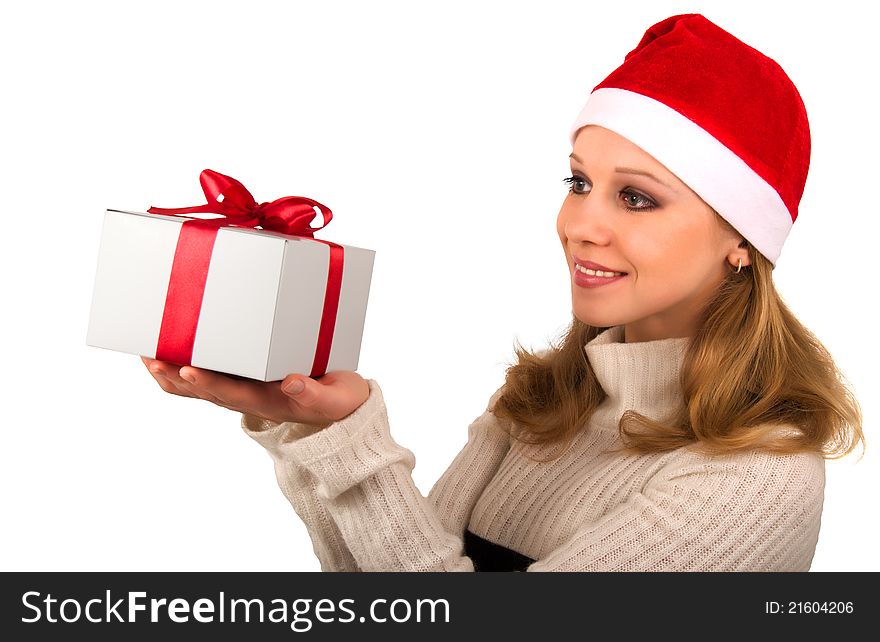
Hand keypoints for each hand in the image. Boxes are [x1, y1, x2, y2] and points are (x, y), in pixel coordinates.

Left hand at [140, 356, 370, 427]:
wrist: (342, 413)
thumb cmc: (340, 401)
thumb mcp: (336, 398)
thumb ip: (314, 393)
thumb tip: (292, 384)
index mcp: (271, 402)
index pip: (234, 393)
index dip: (209, 383)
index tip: (187, 370)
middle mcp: (250, 400)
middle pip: (206, 392)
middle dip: (176, 377)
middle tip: (151, 357)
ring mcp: (244, 395)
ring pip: (199, 390)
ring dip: (171, 376)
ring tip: (147, 356)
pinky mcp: (243, 386)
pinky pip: (206, 382)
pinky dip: (182, 372)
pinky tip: (167, 355)